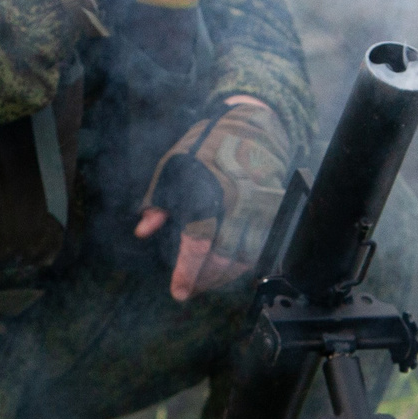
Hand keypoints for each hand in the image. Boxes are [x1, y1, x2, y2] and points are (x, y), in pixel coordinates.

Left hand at [135, 95, 289, 301]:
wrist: (251, 126)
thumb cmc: (205, 145)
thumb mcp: (172, 165)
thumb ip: (158, 200)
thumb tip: (143, 231)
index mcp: (206, 192)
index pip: (198, 243)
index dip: (188, 272)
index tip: (178, 292)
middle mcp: (235, 203)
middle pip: (223, 257)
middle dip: (206, 279)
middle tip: (191, 288)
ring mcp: (258, 208)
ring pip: (246, 257)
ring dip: (226, 276)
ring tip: (208, 280)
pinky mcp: (274, 210)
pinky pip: (262, 246)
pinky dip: (246, 263)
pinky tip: (231, 267)